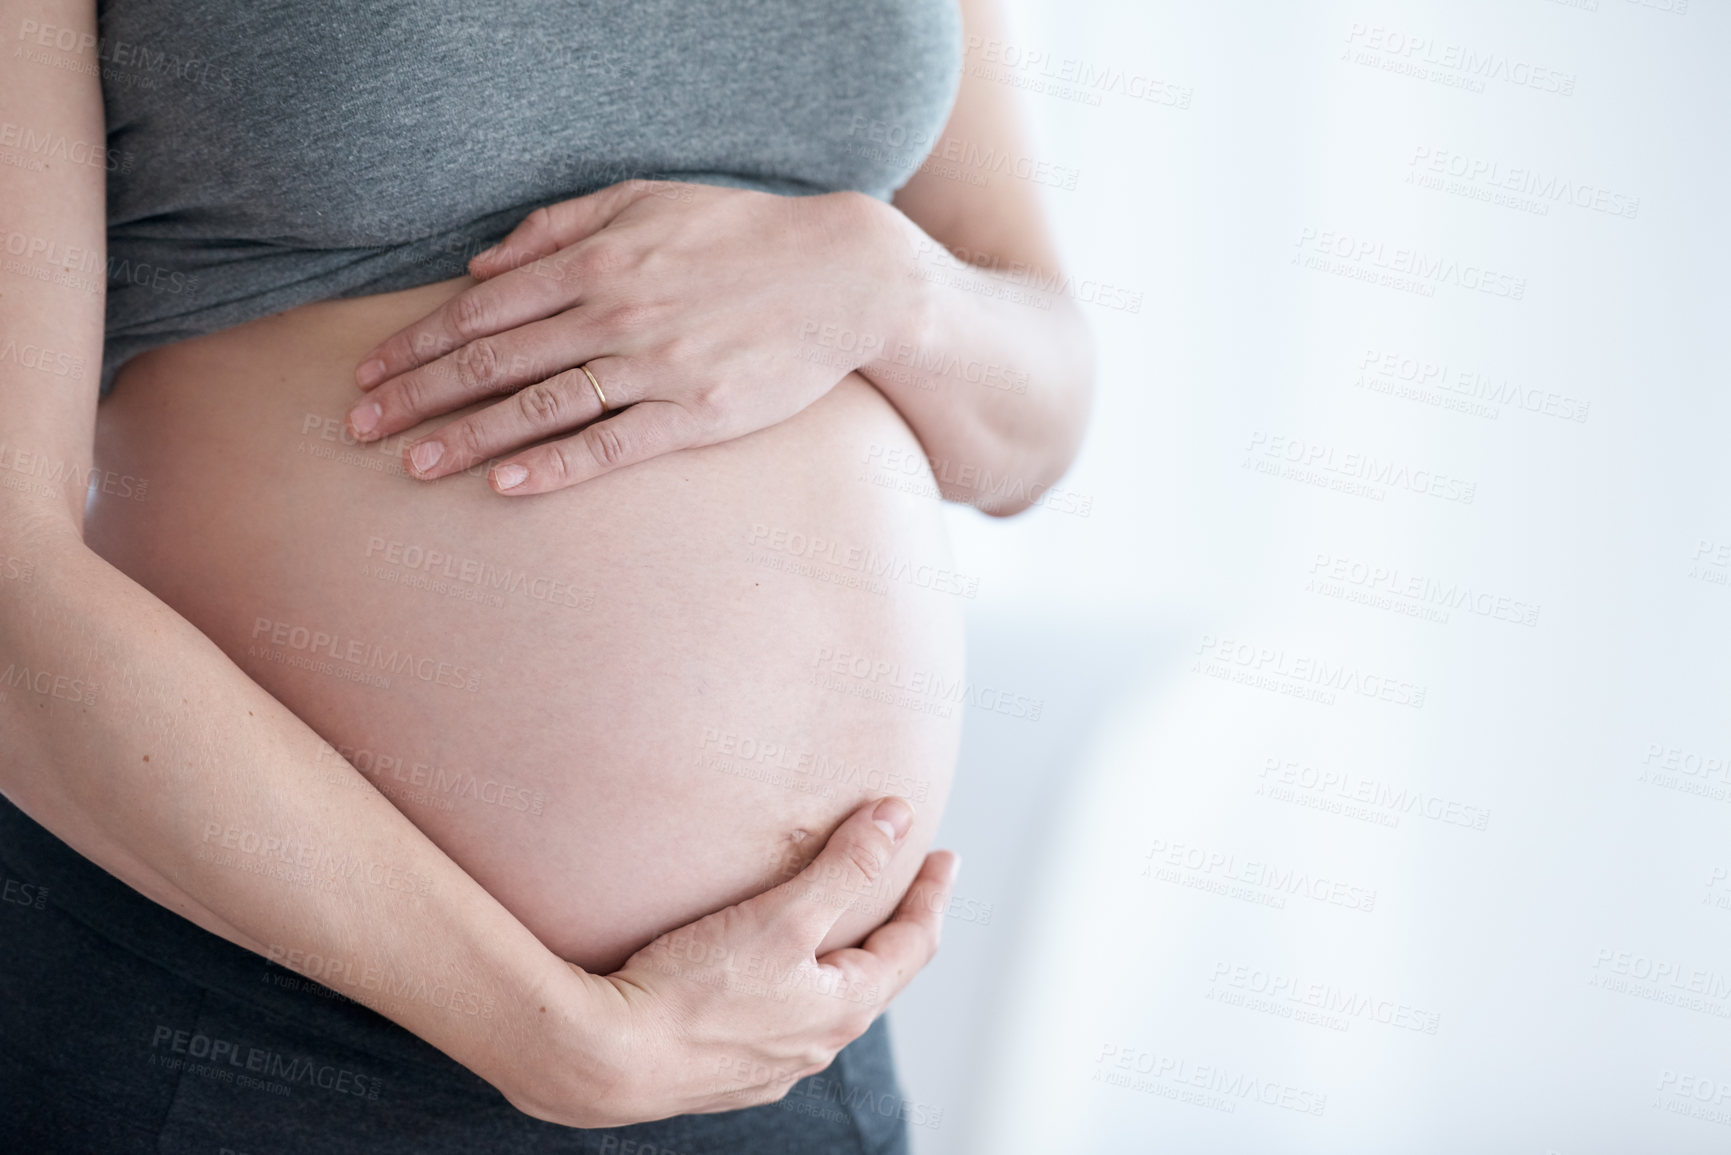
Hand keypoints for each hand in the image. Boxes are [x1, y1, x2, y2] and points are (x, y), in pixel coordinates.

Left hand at [344, 181, 924, 494]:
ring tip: (414, 467)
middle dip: (418, 395)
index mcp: (597, 260)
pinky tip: (507, 485)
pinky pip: (612, 444)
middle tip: (360, 427)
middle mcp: (615, 311)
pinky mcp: (696, 413)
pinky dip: (556, 466)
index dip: (419, 344)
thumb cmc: (742, 235)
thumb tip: (482, 263)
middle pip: (495, 361)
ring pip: (540, 406)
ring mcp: (655, 365)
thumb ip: (560, 226)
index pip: (484, 310)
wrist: (845, 277)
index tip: (371, 373)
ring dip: (469, 437)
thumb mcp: (648, 200)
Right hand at [505, 795, 958, 1127]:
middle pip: (876, 977)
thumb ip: (845, 867)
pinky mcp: (726, 1069)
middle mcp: (815, 1045)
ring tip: (841, 926)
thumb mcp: (782, 916)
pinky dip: (795, 985)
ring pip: (826, 1003)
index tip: (944, 858)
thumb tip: (897, 819)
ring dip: (844, 959)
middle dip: (895, 927)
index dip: (931, 895)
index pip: (912, 945)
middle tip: (905, 885)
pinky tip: (769, 974)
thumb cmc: (691, 991)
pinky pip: (780, 1021)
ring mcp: (771, 1064)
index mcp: (842, 1009)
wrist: (604, 1059)